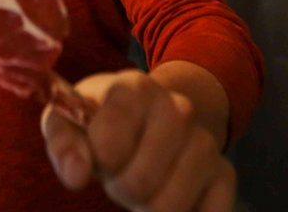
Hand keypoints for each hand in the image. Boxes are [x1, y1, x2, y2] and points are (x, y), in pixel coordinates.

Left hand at [41, 70, 235, 211]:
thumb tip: (76, 175)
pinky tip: (170, 197)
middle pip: (139, 183)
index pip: (109, 147)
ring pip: (171, 206)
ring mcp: (204, 140)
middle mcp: (177, 108)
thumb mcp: (70, 120)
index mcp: (135, 88)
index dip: (97, 163)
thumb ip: (63, 142)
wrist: (150, 112)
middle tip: (118, 175)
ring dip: (148, 208)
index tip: (96, 156)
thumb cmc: (100, 120)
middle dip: (120, 189)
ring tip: (141, 186)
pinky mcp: (224, 171)